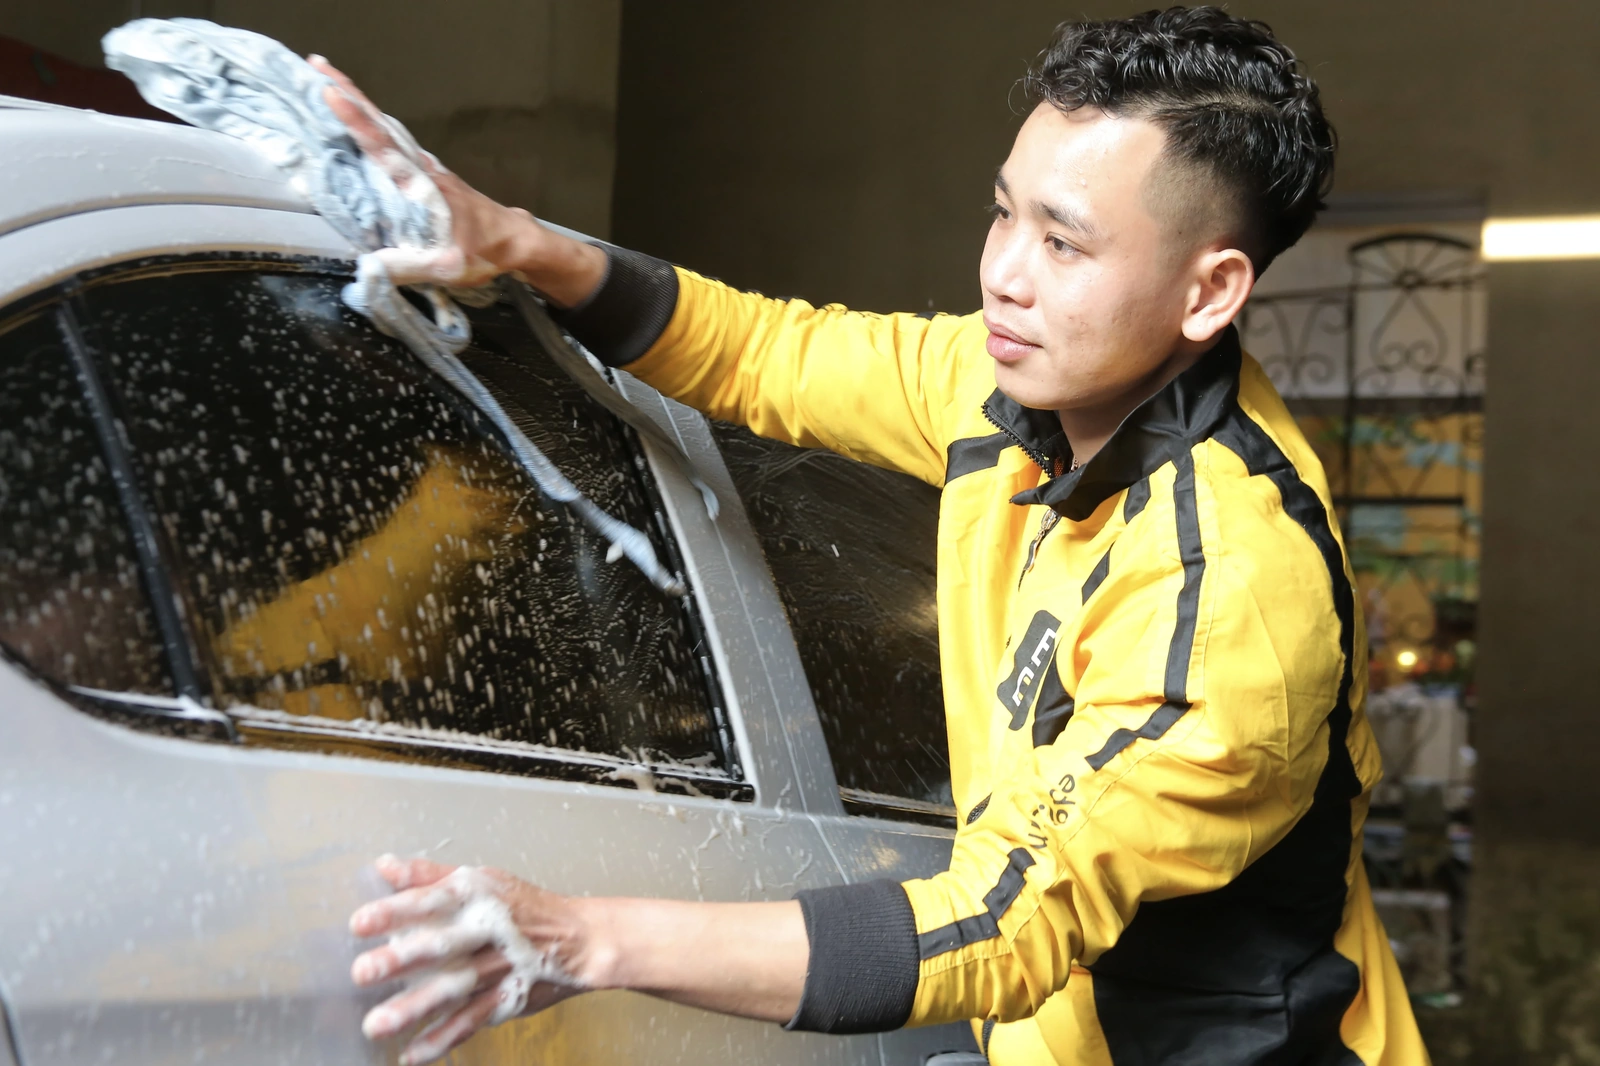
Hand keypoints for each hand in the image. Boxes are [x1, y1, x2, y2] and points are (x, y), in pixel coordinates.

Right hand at [309, 56, 606, 304]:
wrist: (515, 240)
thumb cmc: (484, 251)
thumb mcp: (447, 266)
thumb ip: (407, 266)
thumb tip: (366, 267)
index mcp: (421, 185)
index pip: (383, 146)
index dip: (356, 120)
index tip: (330, 92)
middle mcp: (421, 168)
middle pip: (381, 122)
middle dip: (348, 92)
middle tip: (316, 64)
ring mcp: (425, 168)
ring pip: (387, 127)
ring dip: (359, 103)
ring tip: (329, 83)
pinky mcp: (428, 174)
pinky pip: (394, 142)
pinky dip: (373, 124)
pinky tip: (361, 122)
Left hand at [350, 855, 594, 1065]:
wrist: (580, 938)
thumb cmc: (526, 908)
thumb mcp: (482, 882)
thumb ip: (430, 876)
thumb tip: (384, 867)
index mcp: (476, 898)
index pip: (431, 901)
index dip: (396, 911)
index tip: (360, 923)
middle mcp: (484, 932)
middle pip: (441, 945)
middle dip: (401, 959)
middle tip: (363, 972)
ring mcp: (496, 969)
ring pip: (453, 989)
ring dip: (414, 1008)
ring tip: (377, 1025)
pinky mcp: (505, 999)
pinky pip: (471, 1021)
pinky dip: (442, 1039)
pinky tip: (412, 1054)